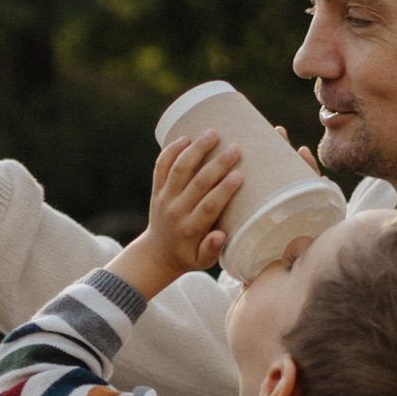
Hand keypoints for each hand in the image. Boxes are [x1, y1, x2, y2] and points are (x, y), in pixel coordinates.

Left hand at [120, 132, 242, 291]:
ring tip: (213, 133)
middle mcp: (176, 211)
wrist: (157, 253)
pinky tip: (186, 137)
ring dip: (196, 149)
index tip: (239, 175)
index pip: (209, 206)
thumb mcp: (202, 262)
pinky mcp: (157, 188)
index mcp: (190, 229)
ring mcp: (164, 197)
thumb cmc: (188, 255)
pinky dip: (171, 150)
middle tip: (235, 148)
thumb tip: (219, 235)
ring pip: (179, 169)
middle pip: (197, 183)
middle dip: (217, 164)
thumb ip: (212, 250)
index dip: (224, 190)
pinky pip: (161, 166)